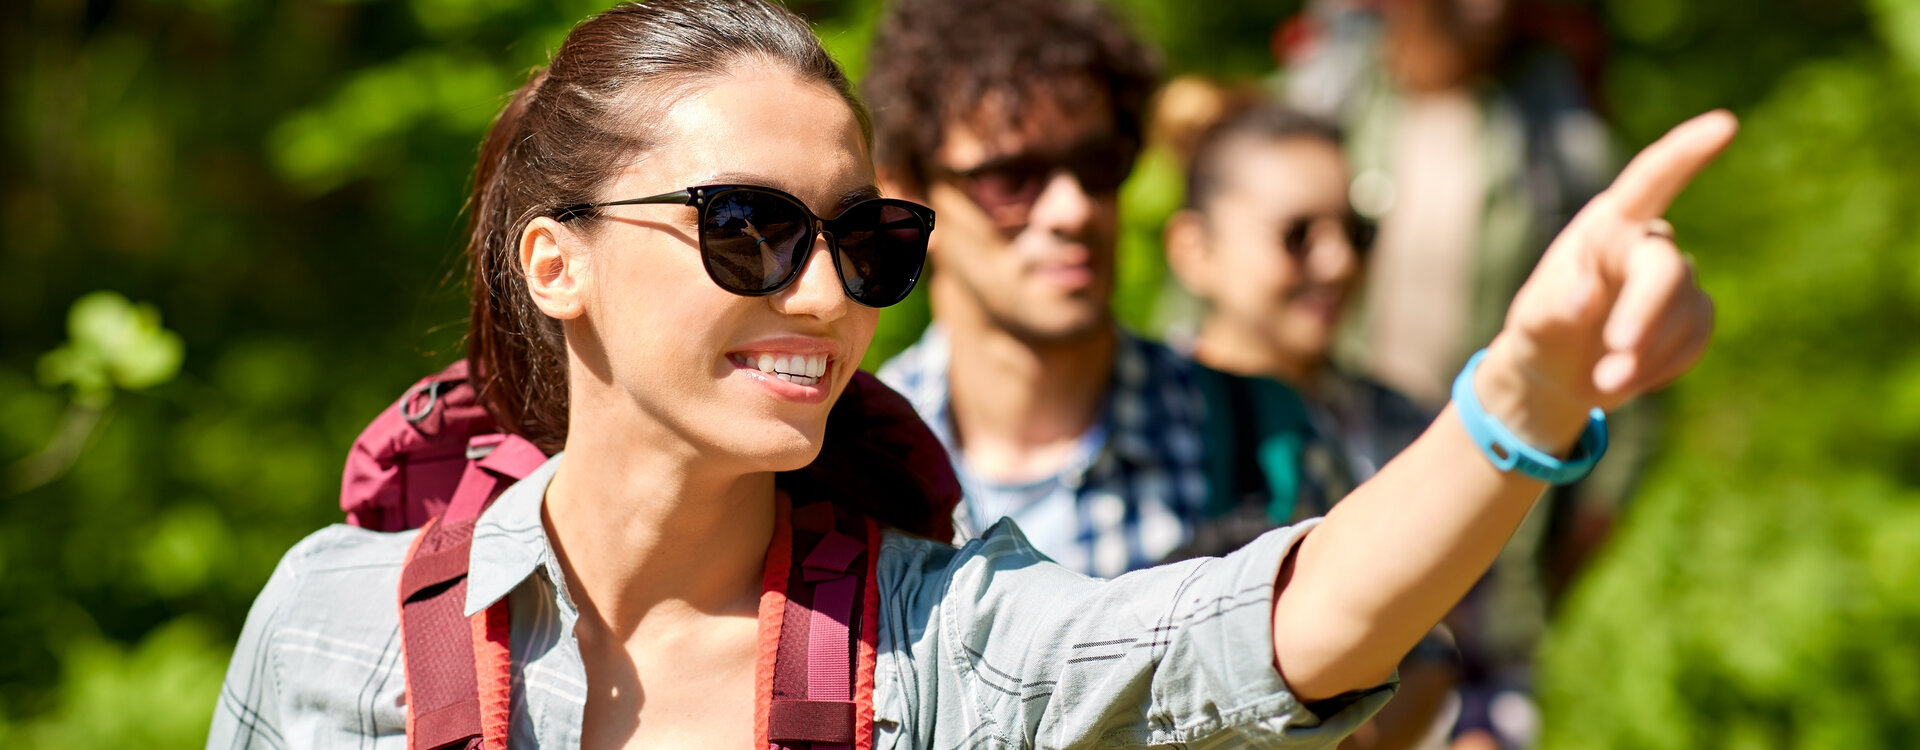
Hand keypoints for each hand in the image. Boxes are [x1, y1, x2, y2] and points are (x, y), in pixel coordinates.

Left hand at [1477, 110, 1738, 448]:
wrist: (1556, 373)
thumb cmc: (1542, 331)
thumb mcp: (1534, 319)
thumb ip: (1555, 305)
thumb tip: (1585, 297)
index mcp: (1606, 226)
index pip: (1649, 181)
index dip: (1686, 153)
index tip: (1723, 125)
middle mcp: (1647, 243)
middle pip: (1666, 270)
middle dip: (1644, 316)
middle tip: (1615, 359)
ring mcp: (1677, 278)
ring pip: (1683, 313)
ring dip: (1645, 355)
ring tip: (1603, 381)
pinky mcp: (1695, 314)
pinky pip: (1695, 339)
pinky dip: (1661, 366)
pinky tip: (1629, 376)